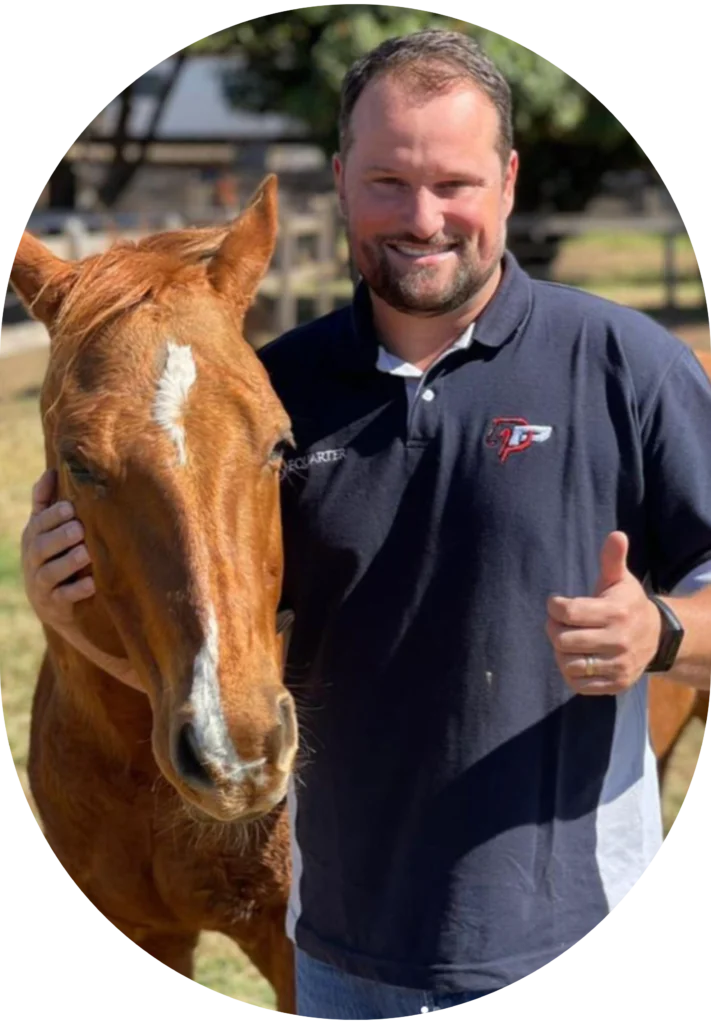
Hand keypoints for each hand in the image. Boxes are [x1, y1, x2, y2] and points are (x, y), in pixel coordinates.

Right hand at [21, 469, 94, 635]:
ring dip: (67, 562)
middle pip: (41, 547)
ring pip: (49, 573)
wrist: (56, 604)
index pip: (38, 524)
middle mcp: (32, 561)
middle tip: (78, 528)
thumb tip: (51, 470)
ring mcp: (41, 585)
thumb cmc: (54, 555)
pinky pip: (63, 598)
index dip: (51, 516)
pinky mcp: (53, 606)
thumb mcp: (46, 530)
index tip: (70, 507)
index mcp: (33, 538)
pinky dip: (76, 590)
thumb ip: (45, 503)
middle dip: (59, 537)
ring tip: (85, 553)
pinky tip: (91, 583)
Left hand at [545, 531, 661, 694]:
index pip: (568, 612)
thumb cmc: (627, 604)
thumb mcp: (621, 580)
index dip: (553, 606)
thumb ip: (612, 559)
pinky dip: (570, 672)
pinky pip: (578, 684)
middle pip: (563, 640)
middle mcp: (619, 641)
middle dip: (553, 629)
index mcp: (616, 612)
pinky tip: (575, 658)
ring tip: (566, 641)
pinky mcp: (616, 684)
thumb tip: (616, 535)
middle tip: (557, 623)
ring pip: (569, 664)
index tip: (555, 602)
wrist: (657, 637)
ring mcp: (618, 665)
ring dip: (560, 652)